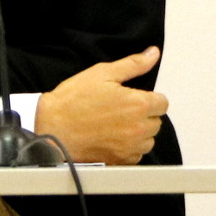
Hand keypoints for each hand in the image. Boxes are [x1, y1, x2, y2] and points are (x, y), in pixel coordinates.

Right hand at [36, 47, 166, 165]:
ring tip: (115, 124)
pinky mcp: (120, 161)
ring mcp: (130, 147)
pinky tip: (111, 137)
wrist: (52, 128)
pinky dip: (128, 147)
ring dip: (138, 132)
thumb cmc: (73, 102)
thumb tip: (152, 54)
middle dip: (143, 115)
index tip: (133, 98)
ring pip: (148, 139)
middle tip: (120, 110)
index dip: (149, 98)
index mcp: (138, 104)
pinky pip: (136, 154)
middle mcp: (139, 128)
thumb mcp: (103, 73)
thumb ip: (133, 64)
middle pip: (156, 121)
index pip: (163, 103)